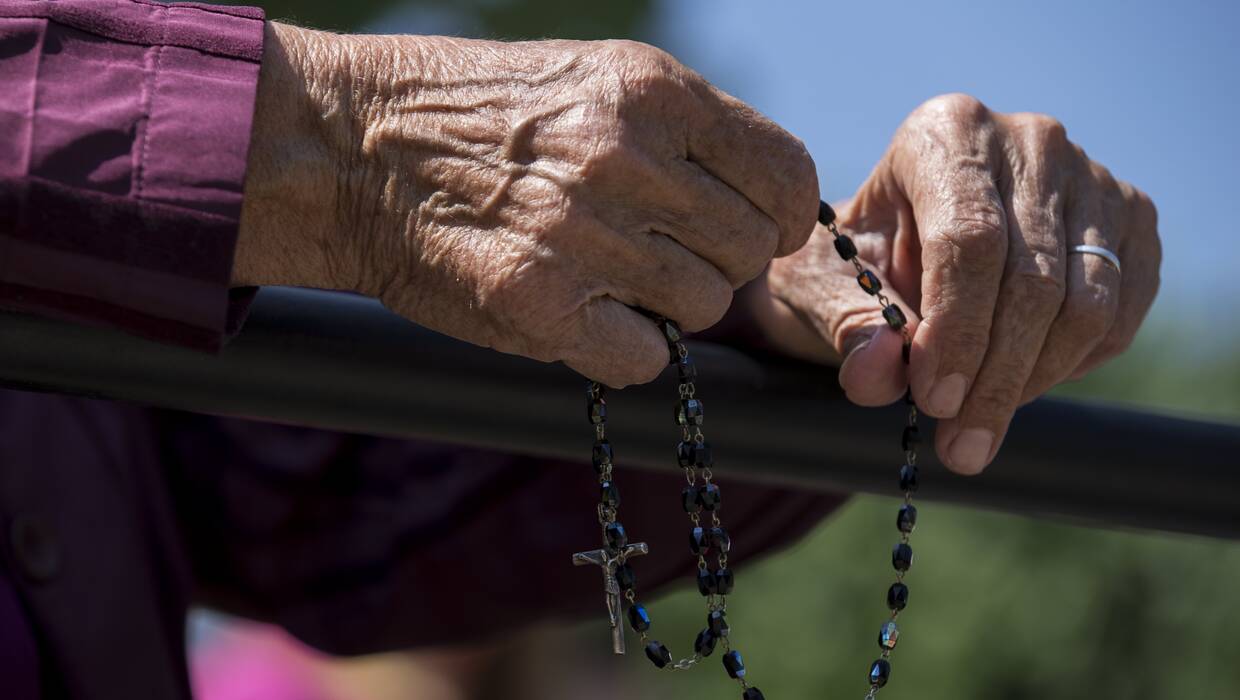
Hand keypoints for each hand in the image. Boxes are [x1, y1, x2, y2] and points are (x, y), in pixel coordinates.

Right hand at [235, 23, 817, 386]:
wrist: (353, 147)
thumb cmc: (481, 116)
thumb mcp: (592, 81)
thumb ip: (684, 131)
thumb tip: (763, 195)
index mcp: (653, 92)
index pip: (784, 173)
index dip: (783, 213)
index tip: (762, 228)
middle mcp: (625, 159)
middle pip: (747, 251)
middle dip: (715, 260)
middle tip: (656, 250)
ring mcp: (583, 236)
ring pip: (701, 308)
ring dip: (664, 305)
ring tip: (601, 272)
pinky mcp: (541, 307)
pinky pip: (645, 359)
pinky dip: (623, 348)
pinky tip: (580, 313)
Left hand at [756, 94, 1160, 472]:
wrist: (900, 239)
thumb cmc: (854, 259)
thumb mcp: (824, 287)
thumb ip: (846, 327)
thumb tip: (875, 375)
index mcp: (944, 134)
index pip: (969, 241)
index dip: (956, 331)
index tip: (934, 402)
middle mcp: (1027, 141)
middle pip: (1033, 279)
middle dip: (994, 377)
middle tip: (960, 445)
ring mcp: (1090, 176)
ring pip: (1086, 303)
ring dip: (1033, 381)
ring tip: (979, 426)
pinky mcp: (1130, 219)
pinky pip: (1119, 313)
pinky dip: (1073, 363)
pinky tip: (1018, 381)